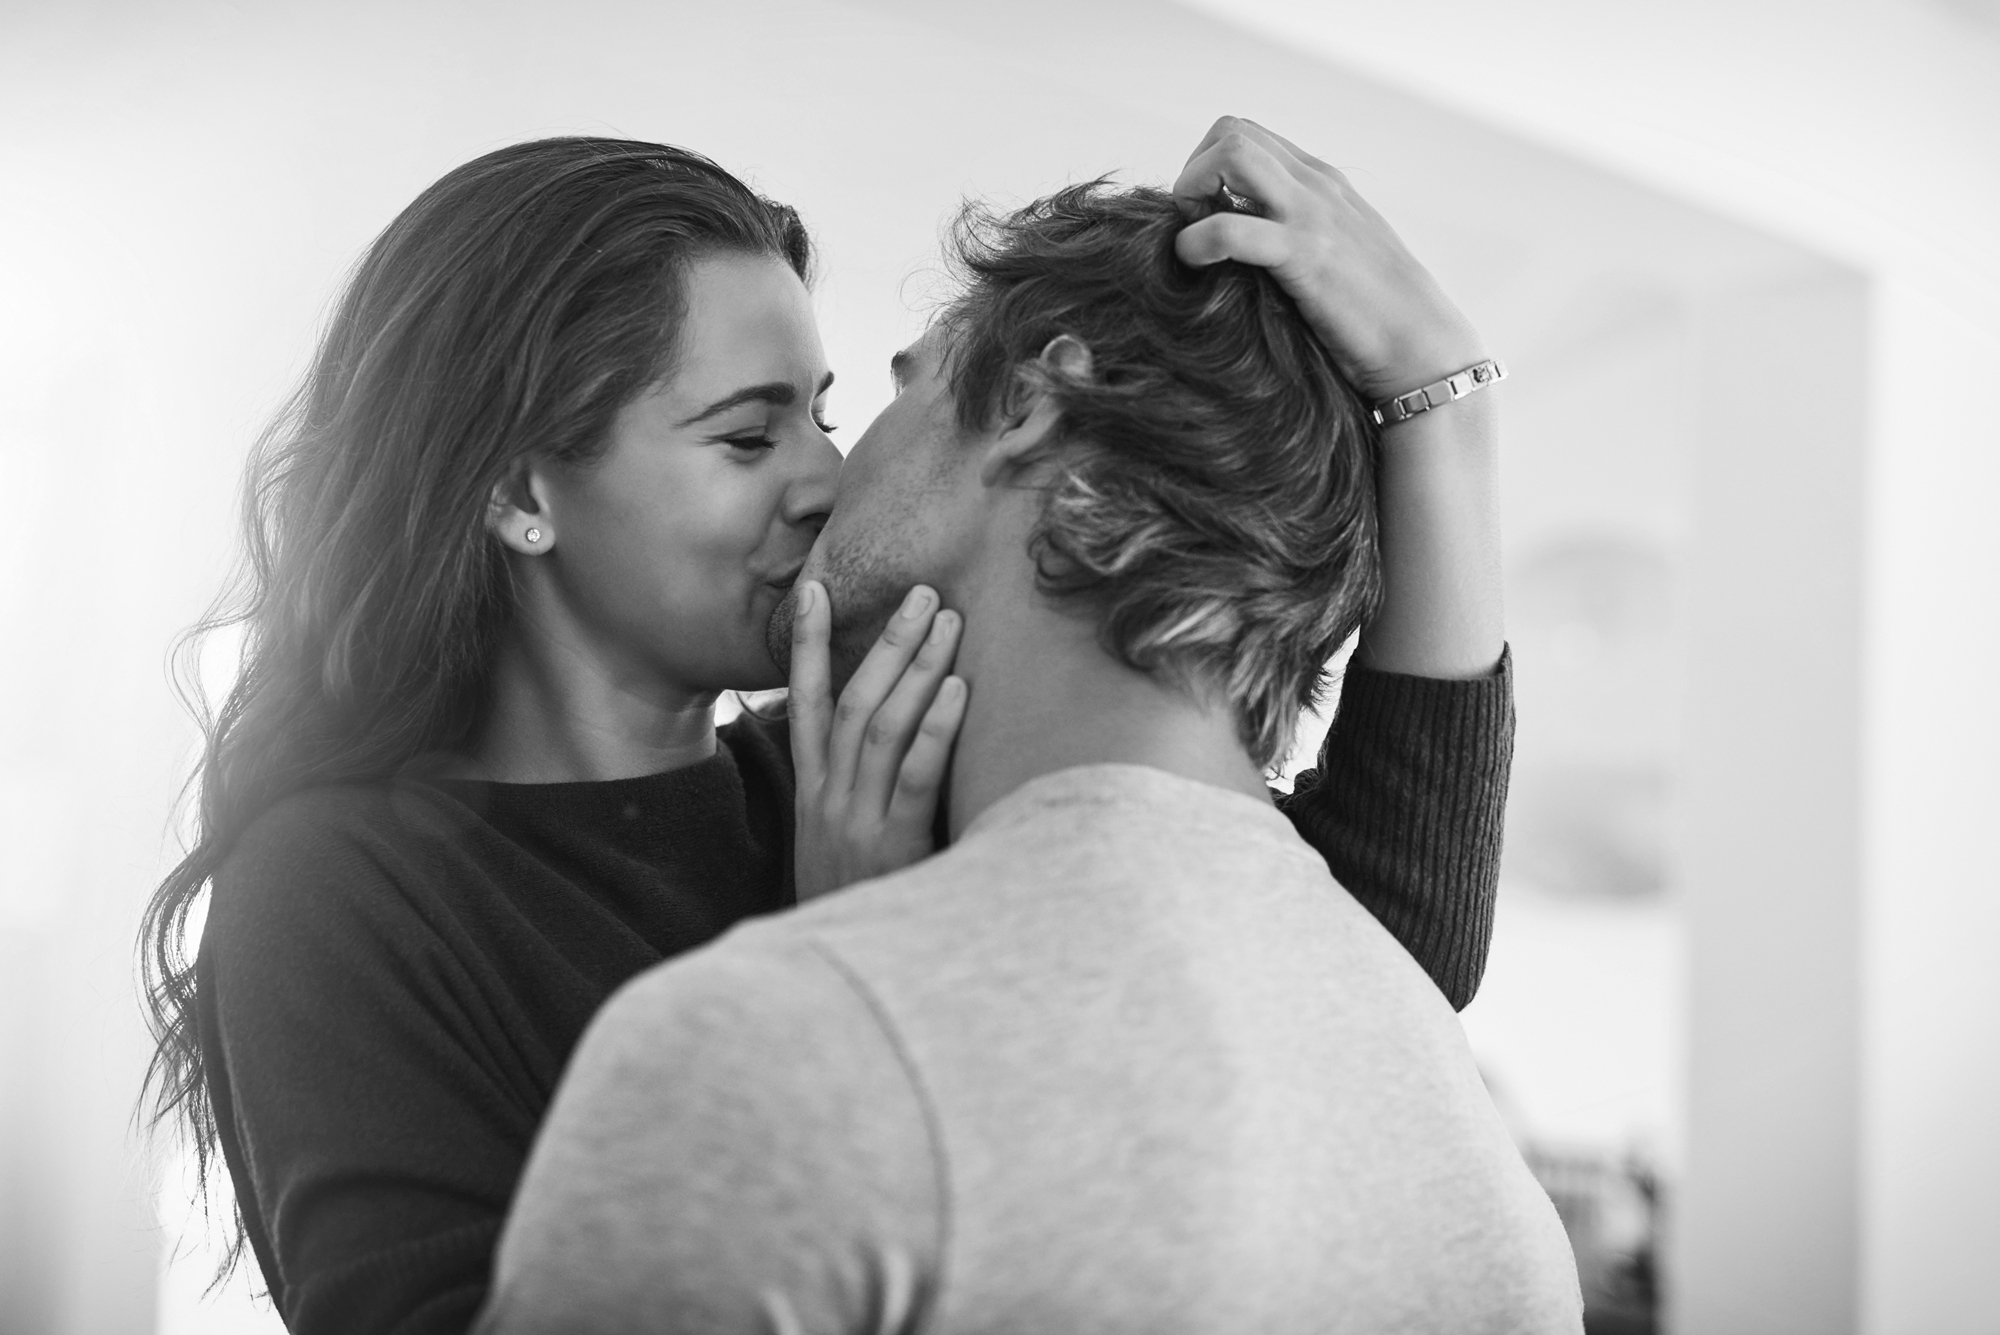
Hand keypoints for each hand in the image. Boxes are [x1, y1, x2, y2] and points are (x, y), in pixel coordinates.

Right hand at [788, 580, 967, 902]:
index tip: (813, 588)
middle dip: (887, 642)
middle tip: (924, 593)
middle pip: (855, 701)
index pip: (805, 704)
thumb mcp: (836, 854)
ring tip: (948, 622)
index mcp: (811, 796)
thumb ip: (854, 803)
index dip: (807, 644)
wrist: (835, 987)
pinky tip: (957, 690)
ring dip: (917, 668)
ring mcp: (856, 822)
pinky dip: (936, 729)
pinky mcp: (891, 849)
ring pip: (883, 726)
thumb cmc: (853, 913)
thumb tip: (888, 754)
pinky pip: (915, 777)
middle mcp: (828, 799)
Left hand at [1173, 116, 1485, 401]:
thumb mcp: (1334, 253)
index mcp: (1321, 181)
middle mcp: (1315, 185)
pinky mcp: (1306, 256)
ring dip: (1192, 190)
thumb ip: (1297, 232)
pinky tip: (1194, 266)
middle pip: (1231, 131)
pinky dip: (1196, 242)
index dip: (1209, 168)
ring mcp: (1311, 215)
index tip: (1205, 218)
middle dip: (1194, 173)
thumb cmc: (1373, 314)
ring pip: (1230, 154)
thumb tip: (1243, 238)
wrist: (1423, 346)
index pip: (1246, 135)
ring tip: (1193, 242)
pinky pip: (1231, 228)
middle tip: (1193, 228)